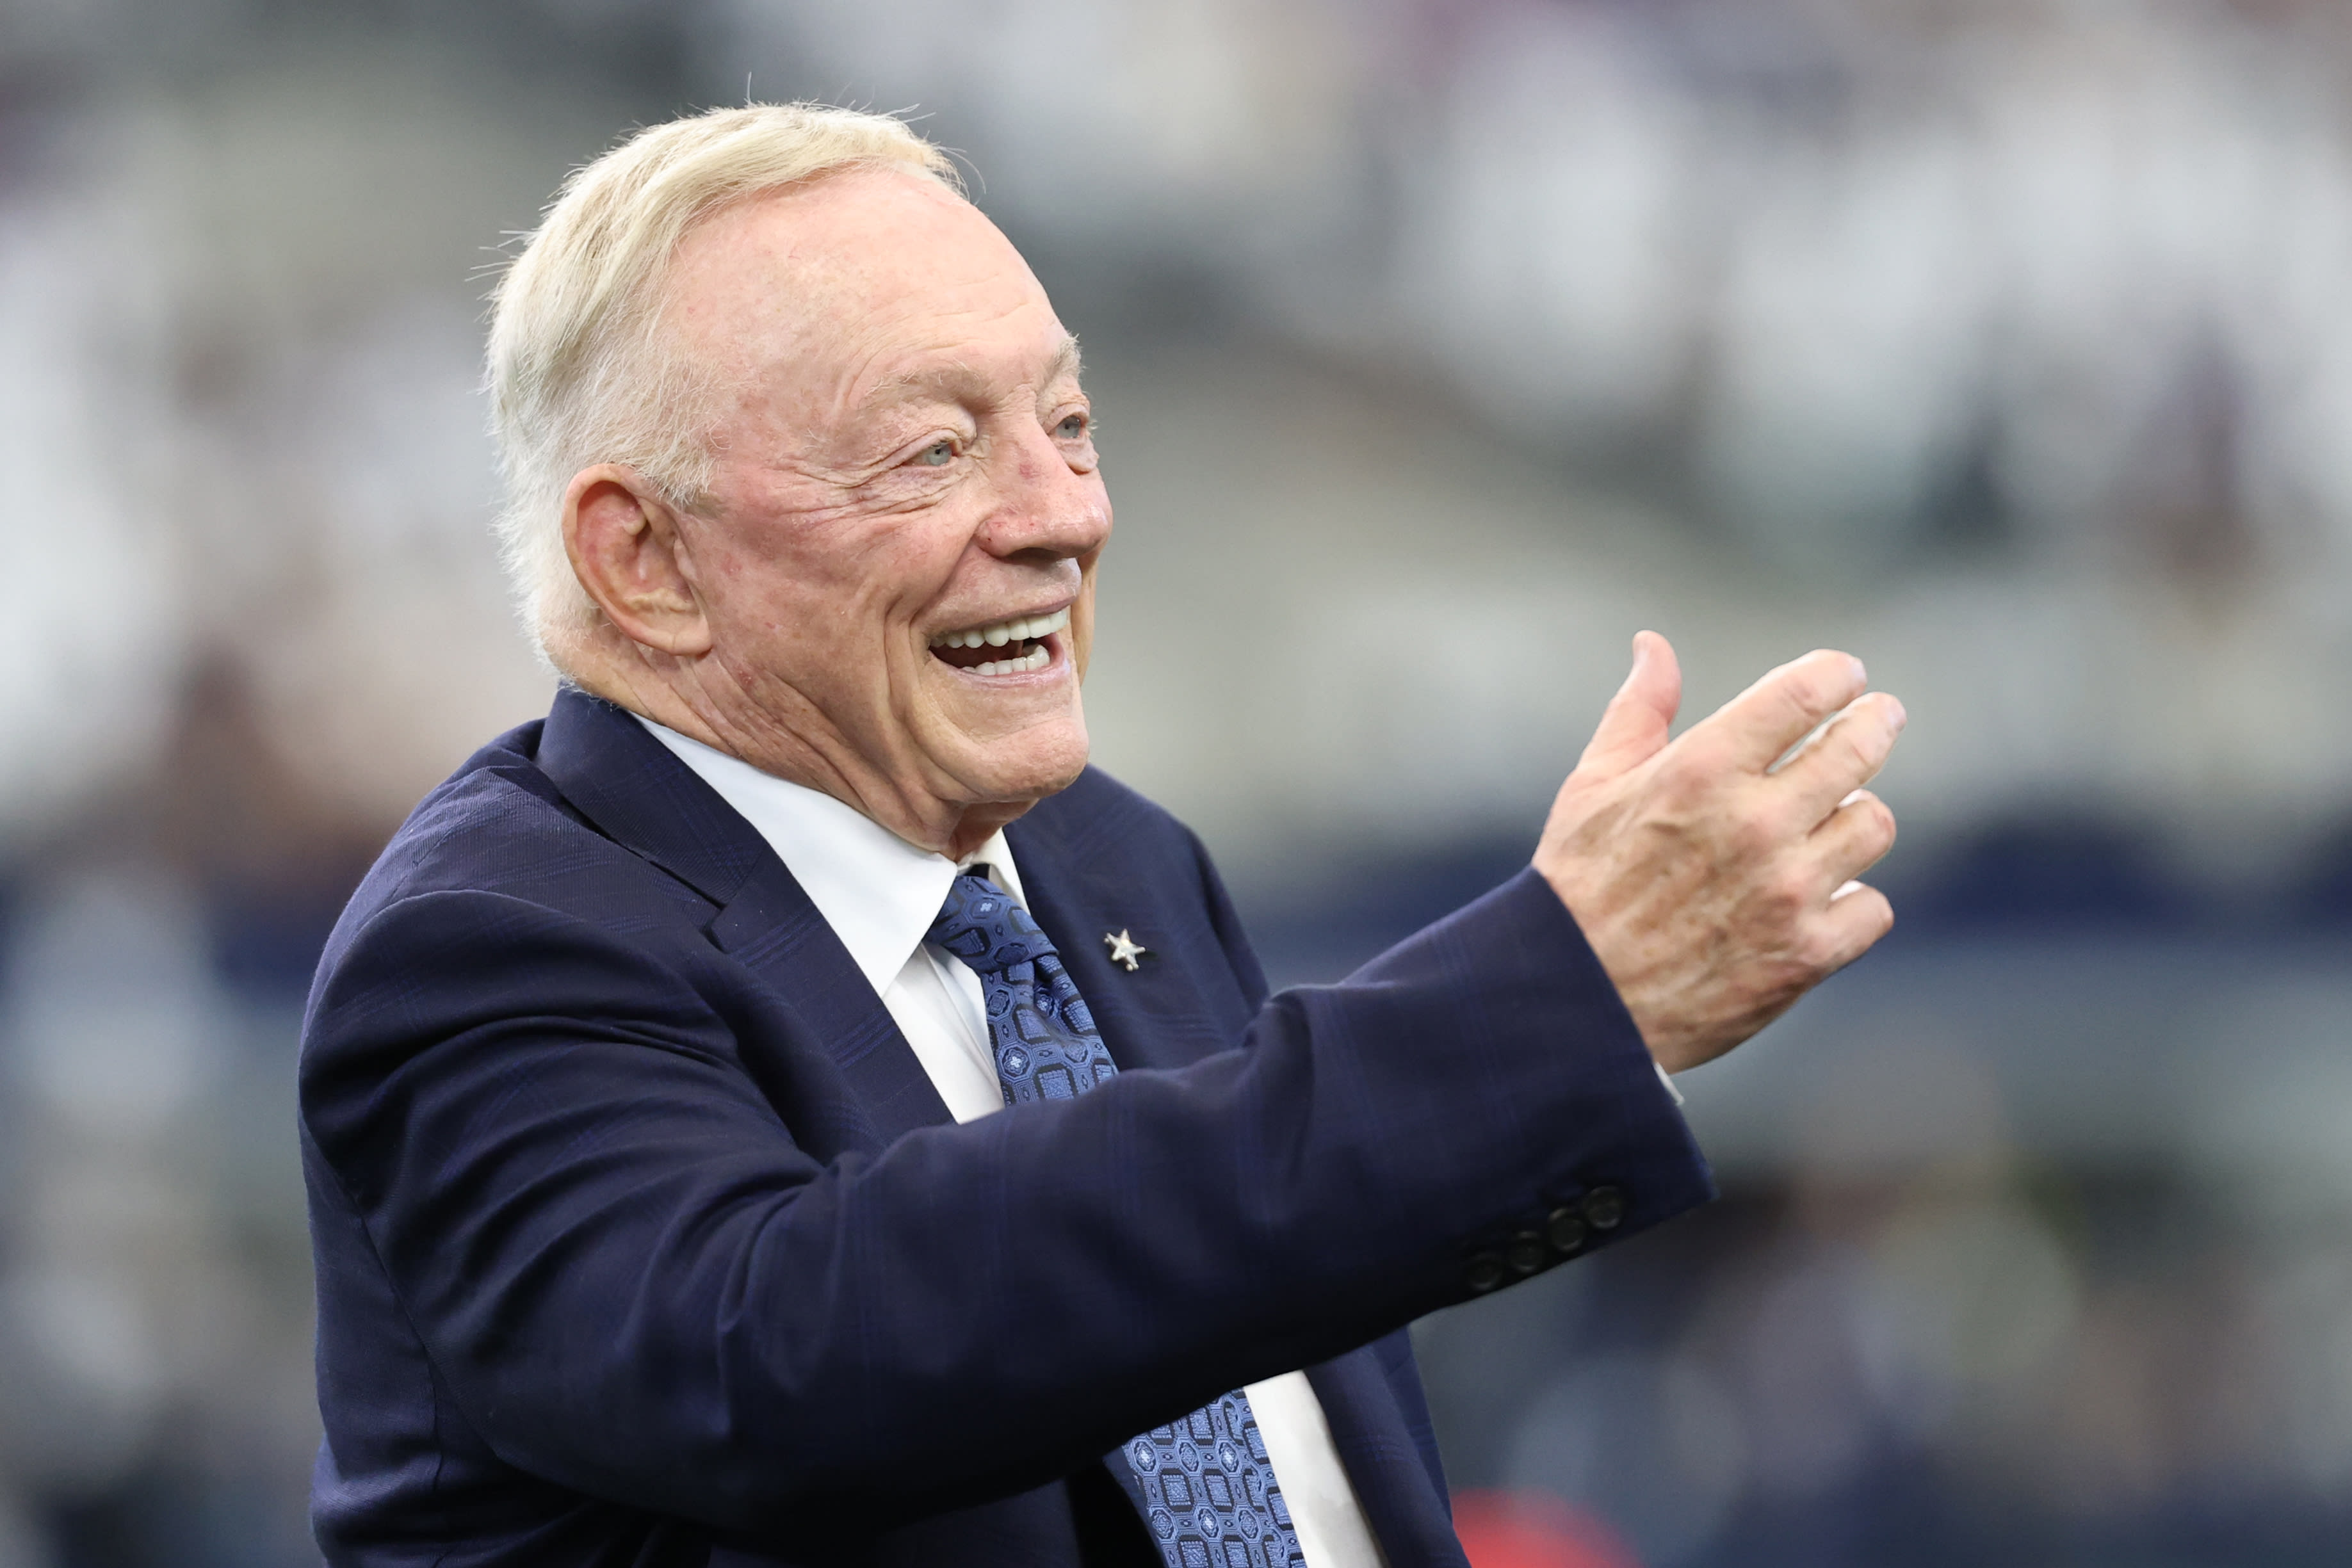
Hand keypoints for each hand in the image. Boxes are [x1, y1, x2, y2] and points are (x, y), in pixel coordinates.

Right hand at [1535, 632, 1903, 1073]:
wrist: (1574, 1002)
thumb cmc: (1578, 886)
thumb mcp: (1592, 786)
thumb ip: (1638, 711)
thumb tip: (1654, 645)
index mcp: (1700, 771)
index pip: (1803, 694)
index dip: (1836, 675)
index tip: (1845, 676)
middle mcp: (1753, 825)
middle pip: (1858, 749)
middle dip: (1874, 723)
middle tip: (1878, 718)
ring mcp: (1787, 891)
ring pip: (1873, 825)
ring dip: (1854, 818)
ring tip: (1833, 820)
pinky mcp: (1806, 954)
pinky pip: (1871, 907)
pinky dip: (1852, 902)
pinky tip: (1822, 898)